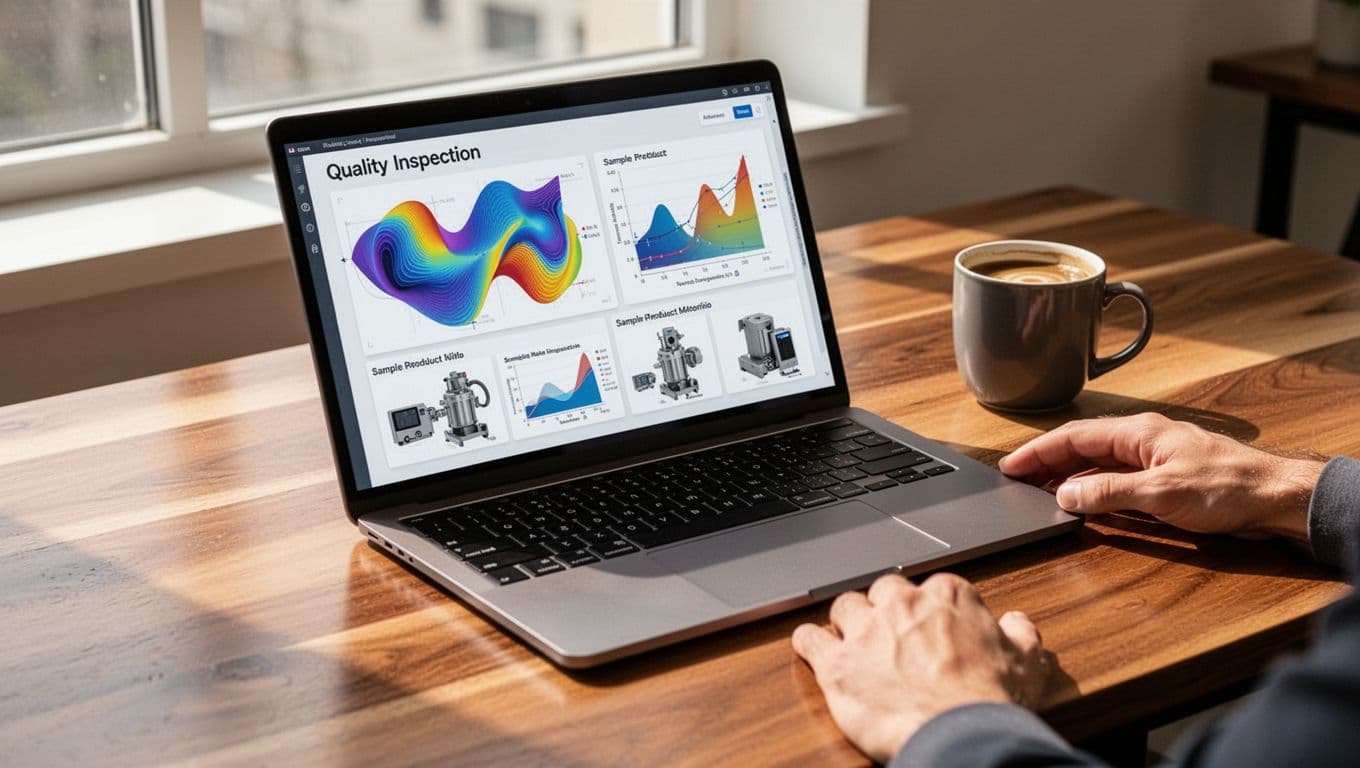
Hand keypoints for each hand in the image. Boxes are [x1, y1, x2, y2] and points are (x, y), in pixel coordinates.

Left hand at [792, 573, 1047, 763]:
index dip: (929, 609)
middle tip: (892, 635)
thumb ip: (1019, 634)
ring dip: (848, 622)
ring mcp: (866, 631)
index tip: (929, 625)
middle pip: (884, 591)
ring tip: (854, 641)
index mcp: (947, 597)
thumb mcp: (1025, 662)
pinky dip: (809, 643)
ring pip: (845, 607)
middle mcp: (902, 605)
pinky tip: (813, 648)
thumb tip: (1016, 622)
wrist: (961, 734)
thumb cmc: (990, 701)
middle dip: (886, 610)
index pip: (931, 586)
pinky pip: (810, 638)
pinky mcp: (837, 663)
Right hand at [999, 413, 1322, 540]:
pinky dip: (1092, 484)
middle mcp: (1142, 438)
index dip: (1037, 452)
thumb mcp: (1161, 494)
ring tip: (1040, 490)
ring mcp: (1154, 455)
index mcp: (1137, 432)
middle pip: (1081, 445)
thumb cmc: (1229, 488)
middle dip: (1046, 461)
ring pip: (1097, 460)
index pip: (1072, 437)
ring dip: (1067, 473)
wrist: (1276, 497)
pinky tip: (1085, 498)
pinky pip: (1116, 474)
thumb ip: (1109, 492)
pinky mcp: (1165, 474)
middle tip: (1015, 478)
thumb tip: (1066, 495)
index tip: (1010, 466)